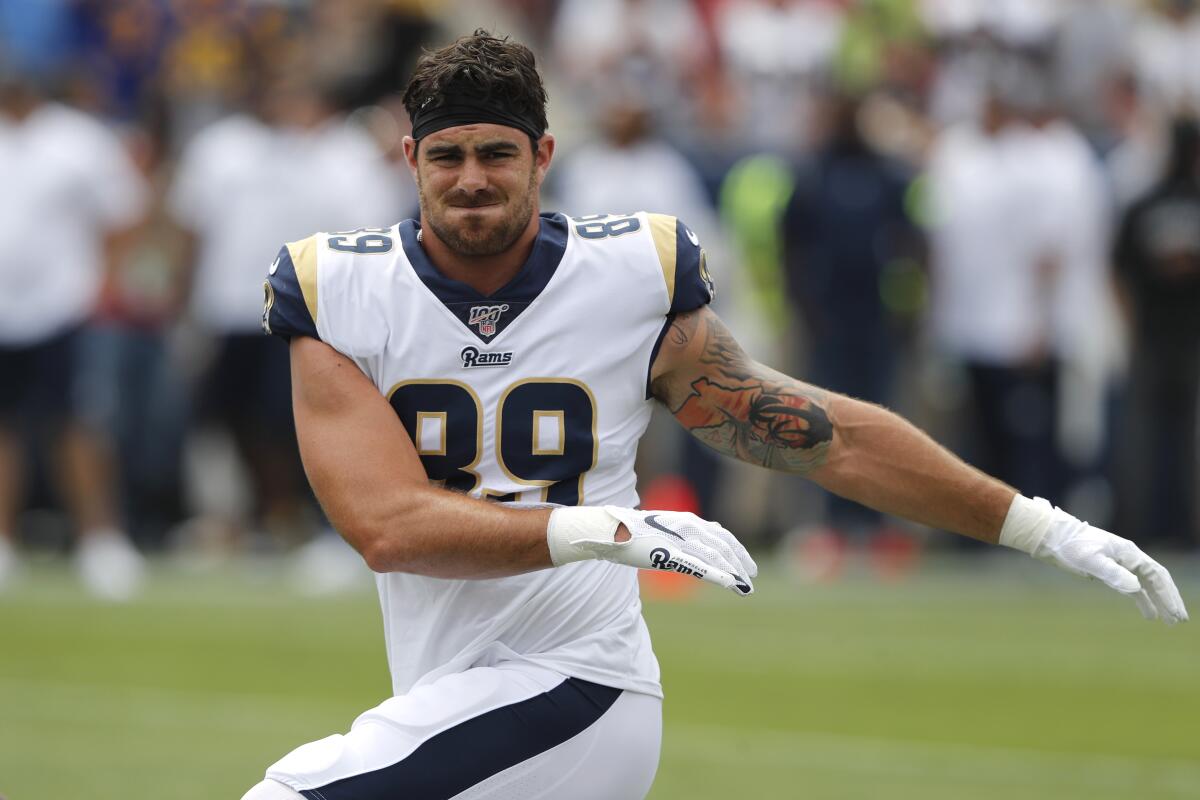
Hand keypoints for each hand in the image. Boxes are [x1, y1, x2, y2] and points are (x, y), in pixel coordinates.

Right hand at [547, 506, 756, 595]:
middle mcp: (687, 526)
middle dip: (740, 561)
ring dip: (734, 571)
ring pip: (716, 556)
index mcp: (685, 520)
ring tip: (745, 587)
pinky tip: (730, 584)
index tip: (746, 564)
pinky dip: (719, 575)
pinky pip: (699, 566)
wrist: (606, 531)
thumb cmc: (630, 533)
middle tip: (751, 577)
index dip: (736, 549)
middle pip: (723, 543)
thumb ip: (676, 537)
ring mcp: (678, 539)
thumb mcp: (659, 532)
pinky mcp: (669, 553)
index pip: (719, 533)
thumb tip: (684, 546)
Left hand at [1001, 495, 1187, 623]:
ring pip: (1146, 585)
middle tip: (1179, 620)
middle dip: (1169, 599)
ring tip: (1168, 621)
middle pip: (1156, 580)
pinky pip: (1132, 587)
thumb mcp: (1090, 561)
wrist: (1051, 537)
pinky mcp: (1109, 570)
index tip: (1175, 613)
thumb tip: (1137, 588)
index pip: (1156, 576)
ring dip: (1158, 601)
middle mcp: (1128, 557)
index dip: (1168, 595)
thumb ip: (1113, 574)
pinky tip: (1148, 613)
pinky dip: (1142, 599)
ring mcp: (1119, 563)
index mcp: (1129, 553)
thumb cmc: (1070, 546)